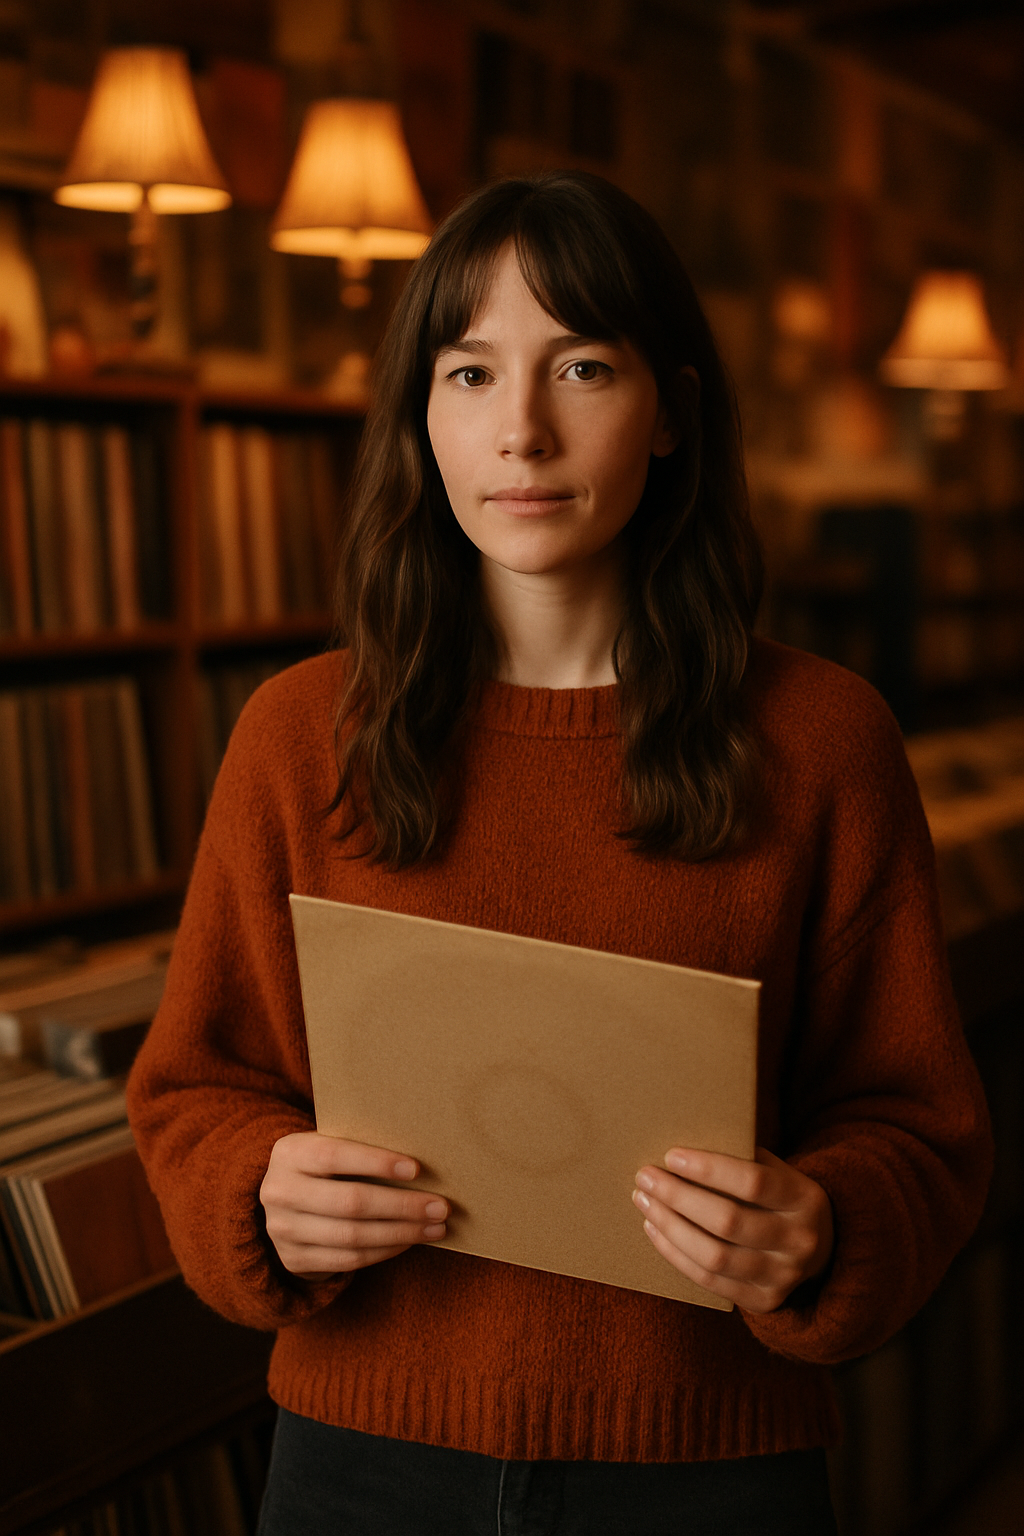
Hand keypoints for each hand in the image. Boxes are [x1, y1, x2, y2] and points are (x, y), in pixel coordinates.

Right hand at [260, 1131, 447, 1279]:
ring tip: (435, 1228)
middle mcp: (279, 1191)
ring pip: (353, 1236)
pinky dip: (384, 1251)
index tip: (416, 1169)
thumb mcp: (327, 1146)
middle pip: (350, 1202)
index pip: (335, 1157)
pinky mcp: (294, 1259)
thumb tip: (420, 1163)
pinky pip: (348, 1260)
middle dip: (401, 1206)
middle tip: (440, 1207)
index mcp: (290, 1153)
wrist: (283, 1202)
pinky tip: (409, 1241)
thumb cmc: (323, 1166)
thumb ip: (359, 1149)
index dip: (377, 1163)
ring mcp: (283, 1230)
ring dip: (401, 1233)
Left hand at [632, 1146, 832, 1312]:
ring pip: (715, 1256)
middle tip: (645, 1177)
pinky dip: (676, 1254)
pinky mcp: (763, 1302)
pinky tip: (655, 1230)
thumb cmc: (780, 1198)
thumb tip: (685, 1143)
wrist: (820, 1250)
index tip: (671, 1156)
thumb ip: (742, 1159)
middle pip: (729, 1221)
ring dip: (671, 1227)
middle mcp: (799, 1241)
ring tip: (644, 1202)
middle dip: (679, 1197)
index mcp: (805, 1199)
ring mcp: (782, 1277)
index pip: (753, 1183)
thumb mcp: (777, 1172)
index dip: (709, 1170)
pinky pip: (709, 1280)